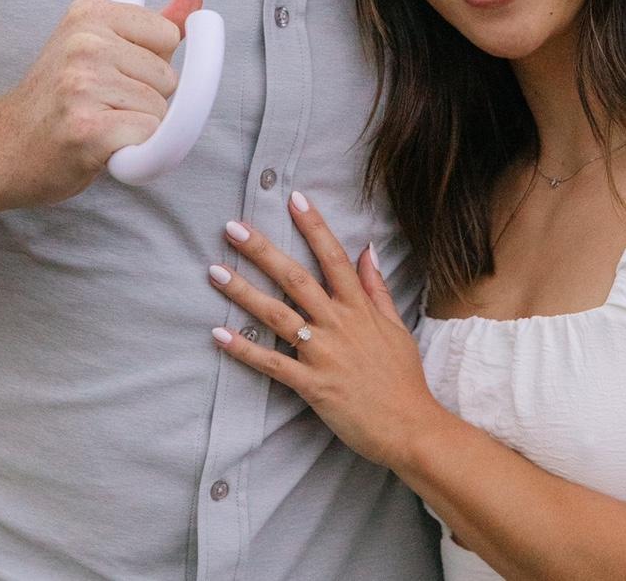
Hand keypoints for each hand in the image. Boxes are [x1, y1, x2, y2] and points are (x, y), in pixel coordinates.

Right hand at [0, 0, 201, 205]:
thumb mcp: (98, 47)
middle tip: (103, 106)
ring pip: (160, 109)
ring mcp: (82, 85)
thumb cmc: (55, 102)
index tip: (117, 75)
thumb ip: (151, 25)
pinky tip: (101, 147)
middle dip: (147, 98)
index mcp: (88, 14)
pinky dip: (135, 151)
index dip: (151, 64)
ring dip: (139, 127)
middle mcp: (84, 43)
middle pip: (168, 76)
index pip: (166, 34)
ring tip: (99, 124)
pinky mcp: (88, 128)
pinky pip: (149, 137)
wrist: (3, 148)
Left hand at [208, 193, 443, 470]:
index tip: (294, 198)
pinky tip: (218, 335)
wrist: (410, 427)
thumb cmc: (403, 377)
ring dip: (244, 292)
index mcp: (359, 308)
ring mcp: (323, 353)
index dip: (313, 226)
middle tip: (233, 227)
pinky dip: (244, 350)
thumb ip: (376, 288)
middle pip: (295, 278)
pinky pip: (272, 364)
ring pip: (277, 315)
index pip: (333, 257)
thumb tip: (368, 249)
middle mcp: (338, 323)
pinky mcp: (312, 384)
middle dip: (262, 251)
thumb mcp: (395, 326)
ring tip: (215, 271)